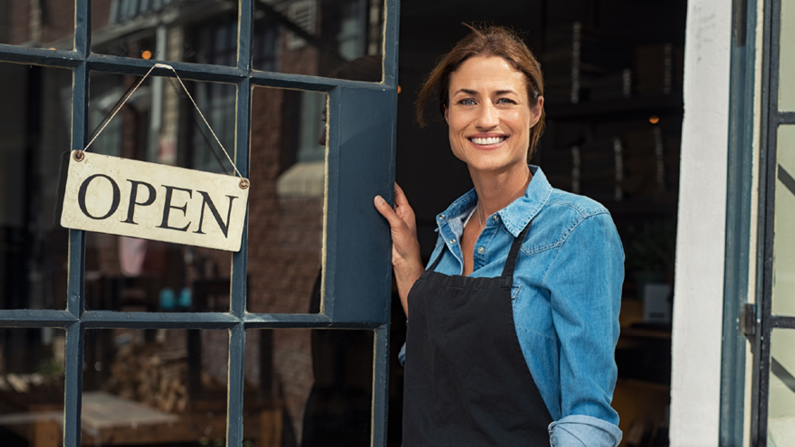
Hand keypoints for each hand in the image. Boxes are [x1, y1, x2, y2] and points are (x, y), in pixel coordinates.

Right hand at [374, 183, 422, 316]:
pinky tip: (367, 213)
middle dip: (381, 193)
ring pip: (383, 210)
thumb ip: (388, 211)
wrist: (404, 263)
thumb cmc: (408, 246)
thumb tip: (378, 199)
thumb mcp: (397, 225)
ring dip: (376, 206)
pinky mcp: (386, 230)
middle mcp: (400, 215)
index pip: (398, 192)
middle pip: (389, 200)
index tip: (383, 176)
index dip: (391, 184)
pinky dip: (373, 216)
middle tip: (371, 186)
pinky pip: (379, 219)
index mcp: (406, 211)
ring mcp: (392, 223)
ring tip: (366, 198)